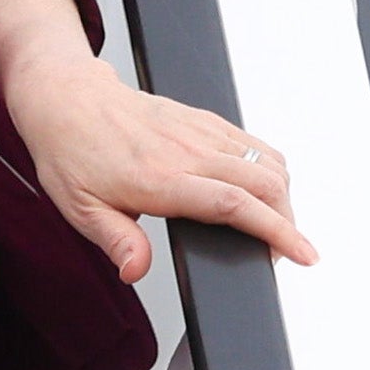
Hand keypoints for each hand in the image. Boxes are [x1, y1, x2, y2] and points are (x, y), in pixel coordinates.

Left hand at [0, 0, 310, 283]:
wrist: (66, 98)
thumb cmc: (70, 151)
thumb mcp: (80, 208)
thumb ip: (116, 241)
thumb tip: (135, 271)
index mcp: (161, 178)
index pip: (235, 205)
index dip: (276, 231)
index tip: (302, 253)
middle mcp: (188, 151)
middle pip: (265, 184)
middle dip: (287, 222)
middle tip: (284, 251)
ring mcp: (200, 131)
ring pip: (266, 161)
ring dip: (282, 196)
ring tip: (275, 226)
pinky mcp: (204, 119)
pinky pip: (253, 144)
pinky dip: (270, 169)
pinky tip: (262, 191)